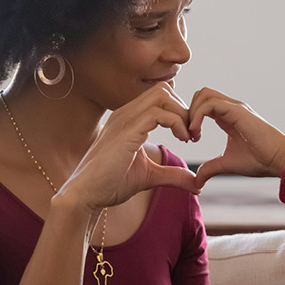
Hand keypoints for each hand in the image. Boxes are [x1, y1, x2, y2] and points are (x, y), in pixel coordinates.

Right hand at [58, 83, 197, 211]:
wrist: (86, 195)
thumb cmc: (111, 184)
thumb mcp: (150, 176)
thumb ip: (173, 175)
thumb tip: (197, 183)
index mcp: (129, 119)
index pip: (160, 96)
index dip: (180, 111)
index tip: (189, 134)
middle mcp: (126, 113)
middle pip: (164, 90)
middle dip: (184, 109)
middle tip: (192, 134)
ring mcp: (125, 119)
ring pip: (163, 96)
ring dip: (183, 114)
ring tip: (188, 136)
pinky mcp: (127, 131)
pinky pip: (159, 113)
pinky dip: (177, 123)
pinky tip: (182, 139)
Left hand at [187, 88, 284, 191]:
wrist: (278, 160)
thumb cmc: (259, 160)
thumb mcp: (227, 164)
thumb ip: (210, 168)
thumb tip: (197, 181)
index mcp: (228, 117)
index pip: (203, 105)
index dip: (192, 118)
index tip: (192, 139)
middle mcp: (231, 108)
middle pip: (201, 94)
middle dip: (189, 111)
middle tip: (190, 134)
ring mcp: (234, 107)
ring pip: (204, 94)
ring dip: (192, 112)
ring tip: (193, 134)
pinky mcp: (237, 111)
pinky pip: (209, 104)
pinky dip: (197, 116)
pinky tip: (197, 133)